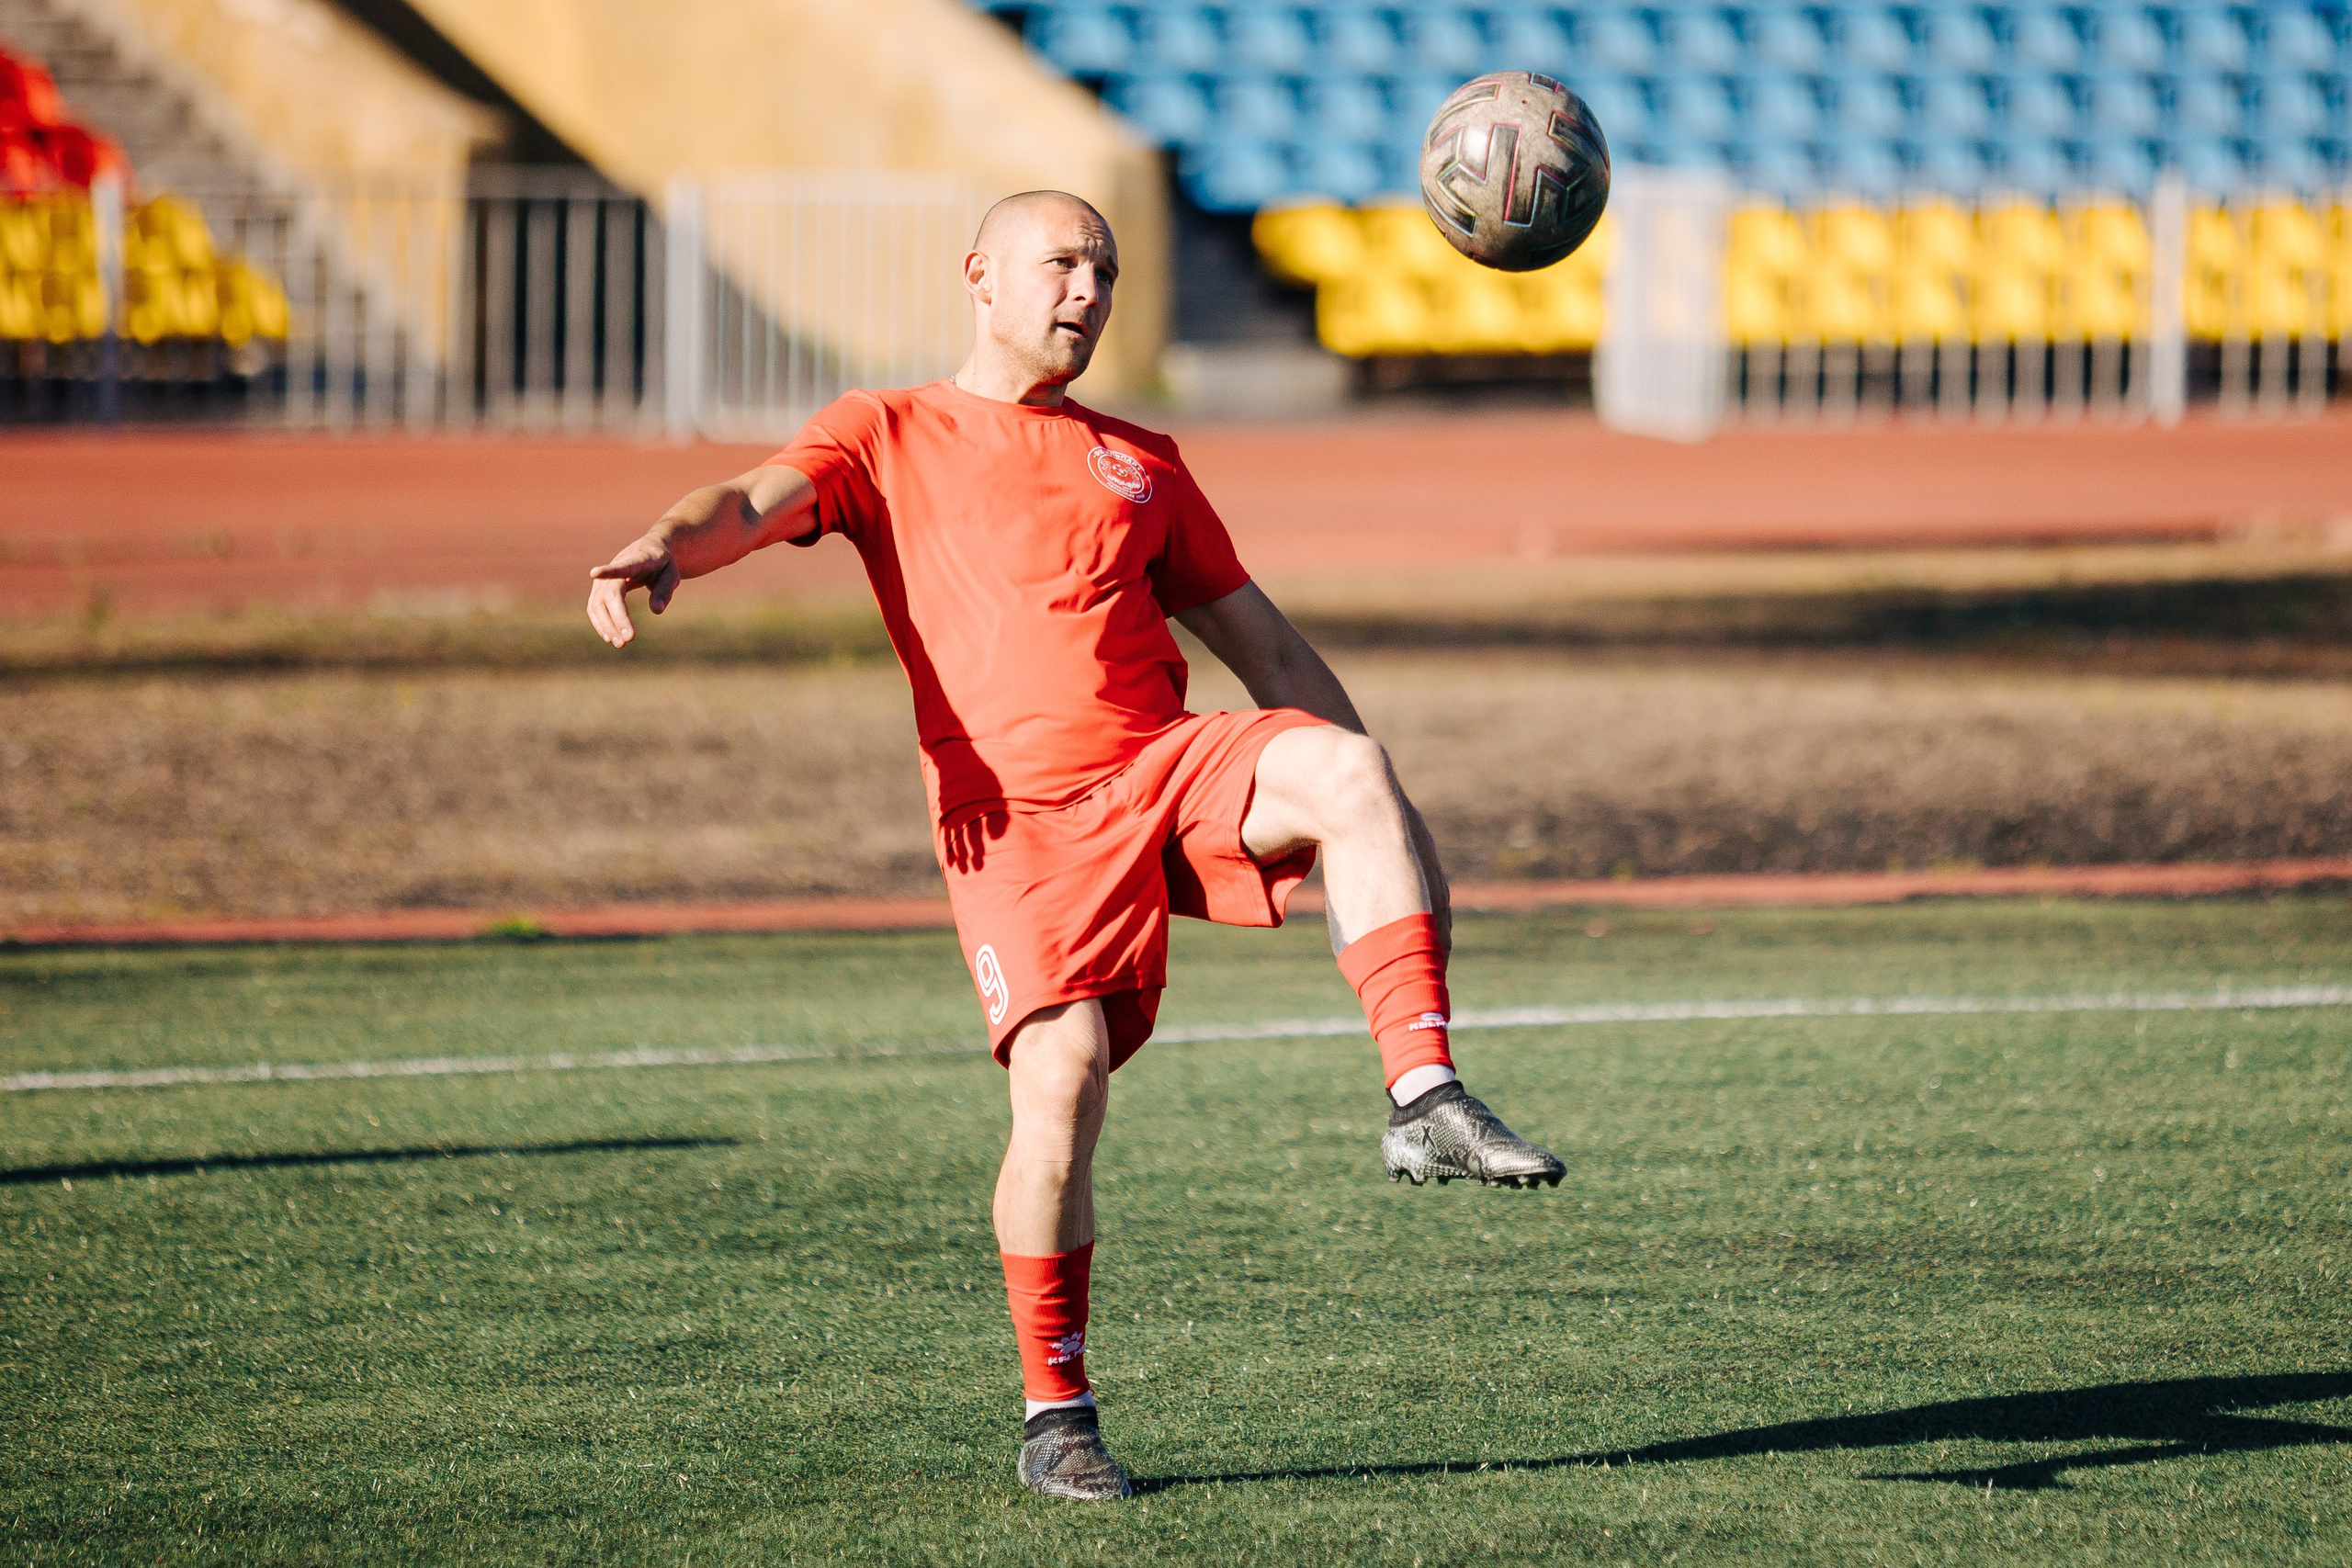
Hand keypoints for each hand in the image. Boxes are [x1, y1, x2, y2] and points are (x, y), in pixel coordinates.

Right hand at [587, 533, 677, 647]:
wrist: (649, 551)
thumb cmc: (662, 565)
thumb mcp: (671, 575)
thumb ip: (665, 591)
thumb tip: (657, 611)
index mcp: (637, 559)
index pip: (622, 566)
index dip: (608, 570)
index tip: (594, 572)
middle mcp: (616, 567)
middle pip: (611, 594)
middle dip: (618, 617)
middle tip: (628, 639)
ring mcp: (604, 578)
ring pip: (598, 603)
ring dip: (607, 625)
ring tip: (620, 644)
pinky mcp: (599, 589)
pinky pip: (595, 607)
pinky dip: (601, 623)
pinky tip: (610, 638)